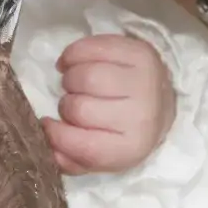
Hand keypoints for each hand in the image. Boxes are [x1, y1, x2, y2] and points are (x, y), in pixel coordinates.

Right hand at [40, 34, 175, 174]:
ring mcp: (143, 81)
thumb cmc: (122, 129)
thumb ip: (70, 159)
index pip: (84, 146)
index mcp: (131, 147)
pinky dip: (73, 54)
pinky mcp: (140, 52)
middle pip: (79, 108)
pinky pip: (91, 47)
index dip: (56, 135)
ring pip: (84, 76)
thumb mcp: (101, 155)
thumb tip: (48, 149)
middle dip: (65, 105)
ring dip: (70, 79)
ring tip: (75, 83)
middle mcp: (141, 115)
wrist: (159, 100)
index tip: (47, 124)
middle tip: (72, 102)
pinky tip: (75, 63)